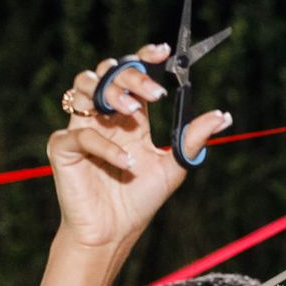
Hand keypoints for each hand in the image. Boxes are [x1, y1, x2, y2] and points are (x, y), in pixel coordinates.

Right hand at [52, 42, 232, 249]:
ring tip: (135, 113)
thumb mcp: (173, 167)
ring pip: (83, 87)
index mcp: (128, 117)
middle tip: (154, 94)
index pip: (132, 75)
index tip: (164, 51)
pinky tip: (127, 163)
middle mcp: (103, 117)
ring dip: (111, 93)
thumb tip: (223, 116)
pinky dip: (104, 145)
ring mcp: (80, 129)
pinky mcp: (63, 149)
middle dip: (132, 76)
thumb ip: (192, 139)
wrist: (114, 233)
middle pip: (108, 73)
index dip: (144, 58)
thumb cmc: (139, 201)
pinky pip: (79, 133)